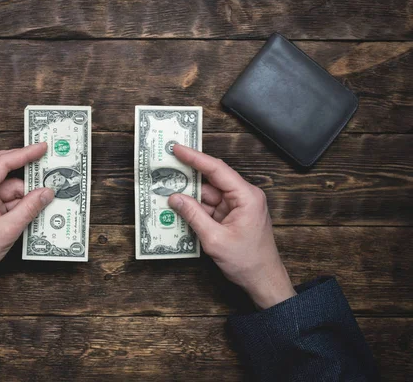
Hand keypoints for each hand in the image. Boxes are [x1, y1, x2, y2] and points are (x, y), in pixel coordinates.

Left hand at [0, 143, 53, 309]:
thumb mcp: (7, 231)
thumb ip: (29, 209)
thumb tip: (47, 193)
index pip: (2, 163)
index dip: (24, 153)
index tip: (42, 147)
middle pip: (3, 168)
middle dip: (26, 167)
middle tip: (47, 161)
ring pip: (7, 185)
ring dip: (25, 192)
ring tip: (45, 198)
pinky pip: (5, 197)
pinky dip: (19, 202)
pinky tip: (34, 208)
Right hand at [168, 145, 295, 308]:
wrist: (263, 281)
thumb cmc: (247, 261)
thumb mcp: (215, 239)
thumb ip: (193, 216)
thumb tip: (174, 198)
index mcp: (246, 196)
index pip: (217, 170)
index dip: (195, 158)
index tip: (177, 149)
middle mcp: (243, 197)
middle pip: (211, 180)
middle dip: (189, 175)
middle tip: (167, 165)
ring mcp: (237, 207)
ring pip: (208, 195)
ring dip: (189, 194)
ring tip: (166, 189)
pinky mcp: (232, 217)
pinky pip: (210, 207)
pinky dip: (195, 208)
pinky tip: (178, 207)